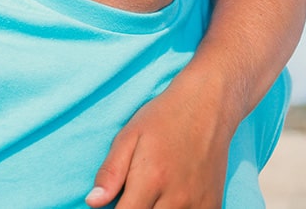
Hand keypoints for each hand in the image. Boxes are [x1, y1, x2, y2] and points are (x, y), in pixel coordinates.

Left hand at [86, 79, 231, 207]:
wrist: (207, 106)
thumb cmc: (163, 119)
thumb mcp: (128, 137)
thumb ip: (111, 172)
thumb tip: (92, 202)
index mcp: (151, 179)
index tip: (114, 204)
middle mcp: (177, 198)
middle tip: (133, 195)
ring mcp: (198, 204)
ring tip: (151, 195)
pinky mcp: (213, 205)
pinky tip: (169, 200)